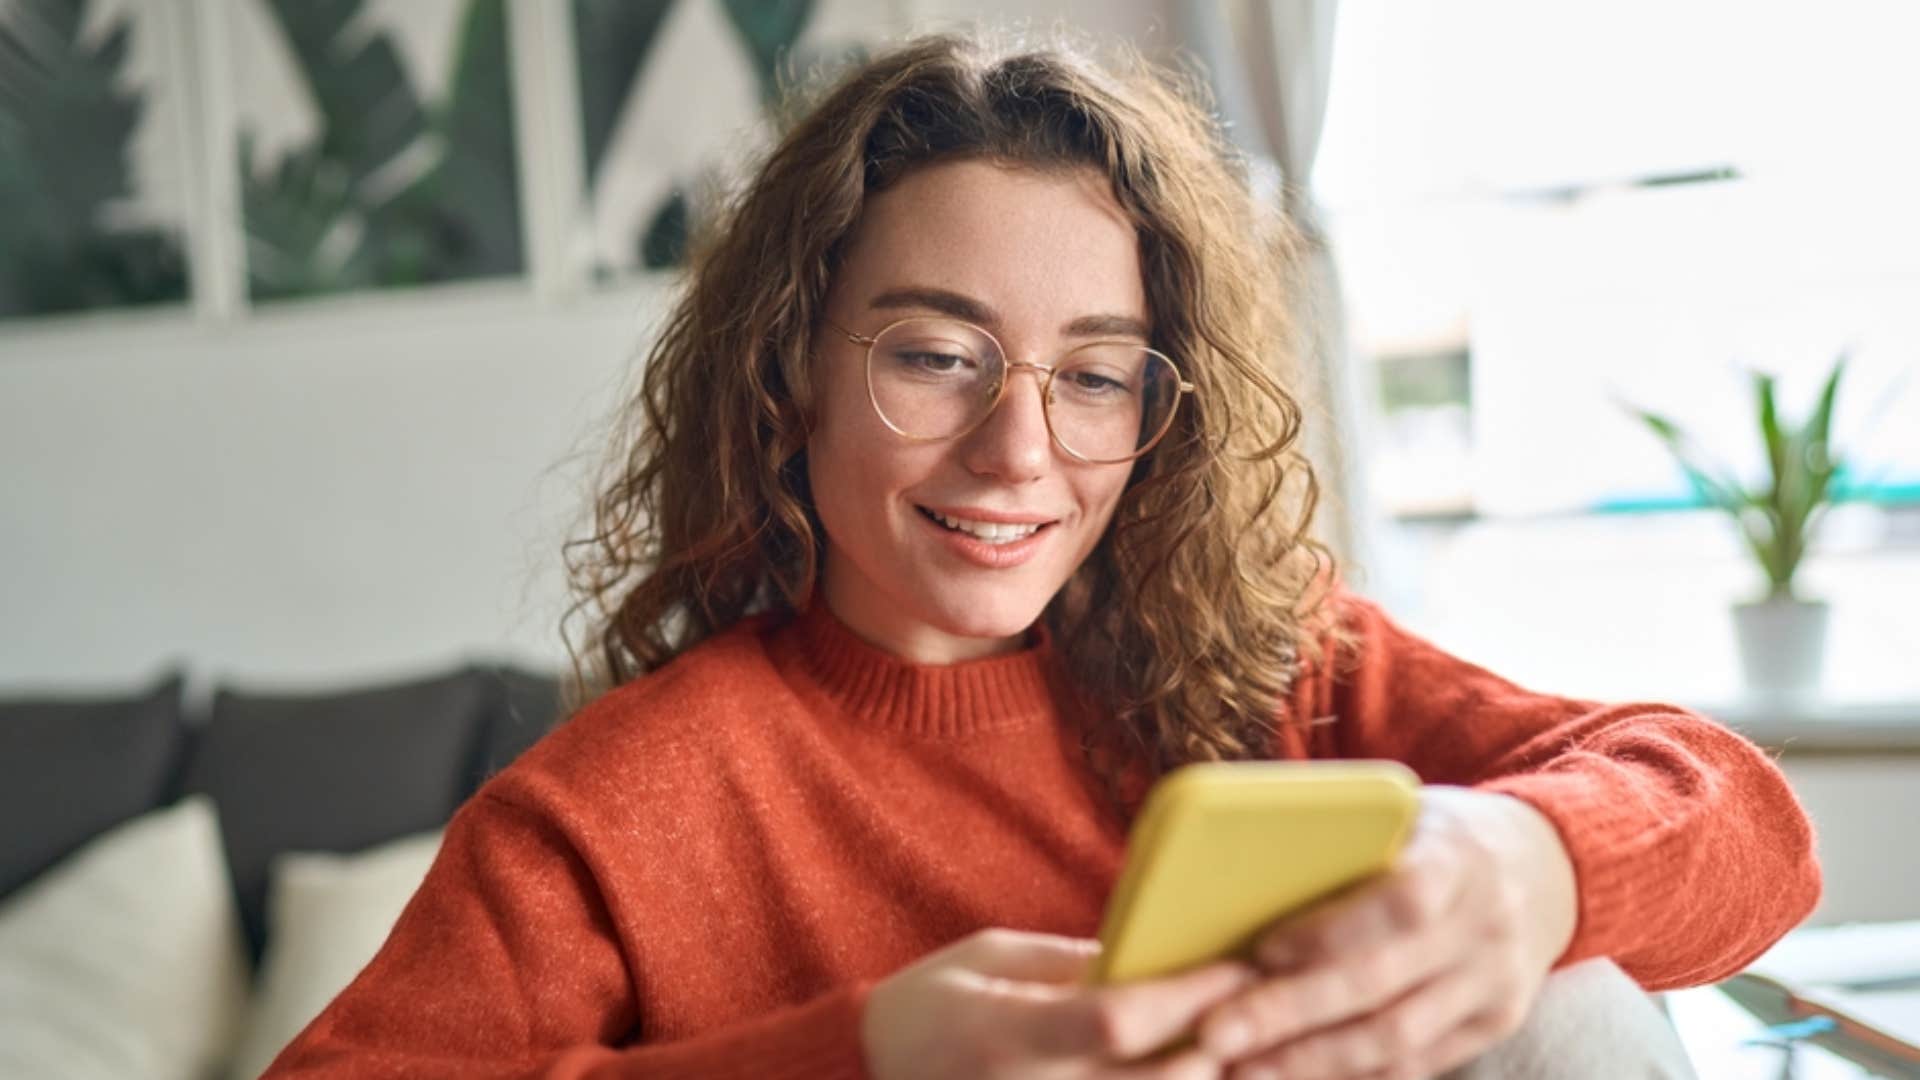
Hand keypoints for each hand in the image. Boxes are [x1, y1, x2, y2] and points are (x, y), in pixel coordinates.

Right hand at [862, 927, 1257, 1078]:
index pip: (1119, 1019)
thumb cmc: (926, 1010)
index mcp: (1006, 1034)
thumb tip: (1156, 959)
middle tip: (1271, 1008)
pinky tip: (1199, 1073)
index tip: (1238, 963)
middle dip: (1225, 1044)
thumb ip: (1070, 963)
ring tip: (1252, 1051)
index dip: (1190, 994)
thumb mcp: (988, 959)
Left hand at [1195, 785, 1577, 1079]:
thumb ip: (1342, 841)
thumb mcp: (1403, 813)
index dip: (1328, 932)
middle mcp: (1485, 927)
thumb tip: (1236, 872)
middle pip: (1381, 985)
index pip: (1399, 904)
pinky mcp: (1495, 1024)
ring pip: (1397, 1039)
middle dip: (1291, 1014)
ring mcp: (1496, 984)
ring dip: (1312, 1059)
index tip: (1260, 950)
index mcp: (1458, 859)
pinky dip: (1353, 1074)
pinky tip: (1295, 1073)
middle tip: (1218, 1032)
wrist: (1543, 865)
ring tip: (1243, 1065)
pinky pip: (1417, 1064)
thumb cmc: (1438, 833)